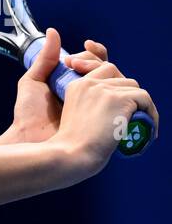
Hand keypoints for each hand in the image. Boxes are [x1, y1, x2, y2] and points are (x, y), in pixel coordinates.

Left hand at [6, 28, 113, 142]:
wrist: (30, 139)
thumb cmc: (28, 115)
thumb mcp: (33, 81)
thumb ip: (45, 58)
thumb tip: (53, 31)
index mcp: (77, 85)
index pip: (96, 64)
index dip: (95, 53)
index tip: (86, 45)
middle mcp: (91, 95)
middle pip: (109, 70)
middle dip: (96, 61)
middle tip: (75, 65)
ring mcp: (101, 107)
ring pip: (119, 82)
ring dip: (106, 73)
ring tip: (81, 74)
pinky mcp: (109, 119)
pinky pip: (128, 101)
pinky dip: (123, 91)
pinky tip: (107, 88)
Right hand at [52, 57, 158, 177]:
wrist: (71, 154)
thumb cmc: (72, 146)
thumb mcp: (75, 117)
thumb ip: (89, 106)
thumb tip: (110, 110)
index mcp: (76, 86)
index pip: (102, 69)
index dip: (114, 79)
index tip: (119, 98)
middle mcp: (89, 83)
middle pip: (119, 75)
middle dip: (127, 91)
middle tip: (131, 113)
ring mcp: (103, 89)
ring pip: (133, 86)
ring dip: (139, 103)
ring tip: (139, 122)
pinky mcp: (119, 98)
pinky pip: (145, 98)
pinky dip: (151, 113)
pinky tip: (149, 128)